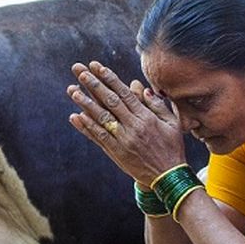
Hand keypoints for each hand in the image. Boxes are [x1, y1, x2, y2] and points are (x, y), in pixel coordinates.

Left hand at [67, 61, 184, 185]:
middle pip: (110, 102)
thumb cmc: (172, 147)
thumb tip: (139, 87)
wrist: (167, 177)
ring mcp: (123, 140)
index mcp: (147, 117)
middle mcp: (133, 127)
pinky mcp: (116, 152)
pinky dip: (86, 127)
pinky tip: (76, 116)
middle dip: (94, 85)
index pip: (124, 93)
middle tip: (80, 71)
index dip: (109, 79)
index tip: (97, 66)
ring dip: (85, 103)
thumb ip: (156, 104)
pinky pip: (99, 137)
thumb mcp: (171, 123)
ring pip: (101, 118)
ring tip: (73, 90)